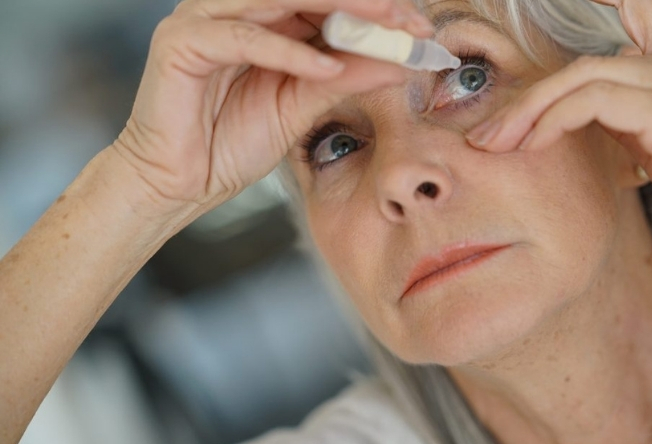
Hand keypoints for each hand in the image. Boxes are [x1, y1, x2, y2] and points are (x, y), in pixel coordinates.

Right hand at [113, 0, 432, 215]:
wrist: (179, 183)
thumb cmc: (232, 144)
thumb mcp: (303, 107)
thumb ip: (345, 80)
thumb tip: (399, 64)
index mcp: (264, 22)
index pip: (325, 2)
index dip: (373, 12)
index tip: (418, 29)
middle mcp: (235, 10)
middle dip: (364, 4)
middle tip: (408, 19)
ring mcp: (204, 18)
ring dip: (336, 12)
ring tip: (383, 29)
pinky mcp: (182, 41)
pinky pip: (245, 38)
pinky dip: (288, 52)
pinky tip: (326, 68)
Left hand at [466, 0, 651, 277]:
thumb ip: (624, 115)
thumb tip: (573, 112)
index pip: (641, 10)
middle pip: (584, 63)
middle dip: (528, 98)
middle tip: (488, 133)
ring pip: (581, 78)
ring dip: (529, 112)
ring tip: (497, 142)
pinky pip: (593, 102)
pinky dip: (553, 121)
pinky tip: (533, 145)